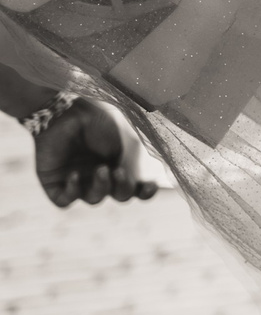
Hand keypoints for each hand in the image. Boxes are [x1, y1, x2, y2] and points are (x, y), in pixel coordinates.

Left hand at [33, 98, 157, 206]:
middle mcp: (100, 177)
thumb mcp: (119, 140)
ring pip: (94, 199)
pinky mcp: (54, 185)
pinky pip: (65, 200)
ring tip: (100, 169)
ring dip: (100, 187)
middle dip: (123, 188)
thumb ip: (129, 161)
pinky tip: (74, 174)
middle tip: (119, 172)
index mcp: (118, 166)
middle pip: (118, 196)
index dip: (145, 192)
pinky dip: (72, 191)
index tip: (151, 185)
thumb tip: (139, 176)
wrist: (64, 113)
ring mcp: (79, 182)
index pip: (136, 187)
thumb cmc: (94, 122)